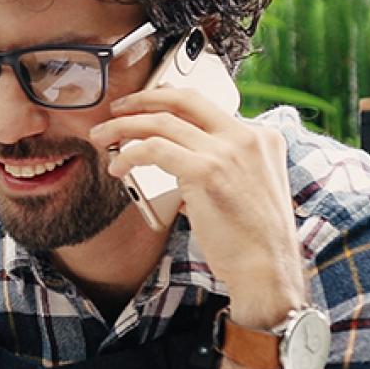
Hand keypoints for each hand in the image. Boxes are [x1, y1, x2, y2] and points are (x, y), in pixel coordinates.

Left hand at [92, 87, 306, 324]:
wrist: (267, 268)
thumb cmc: (254, 241)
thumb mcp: (250, 189)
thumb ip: (222, 168)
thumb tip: (182, 165)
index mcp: (261, 137)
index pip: (206, 107)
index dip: (169, 102)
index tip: (146, 108)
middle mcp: (246, 137)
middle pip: (184, 100)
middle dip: (143, 99)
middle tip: (117, 109)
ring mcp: (227, 151)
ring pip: (162, 122)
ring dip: (124, 126)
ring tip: (102, 136)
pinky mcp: (206, 171)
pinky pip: (154, 149)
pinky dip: (129, 154)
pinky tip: (118, 166)